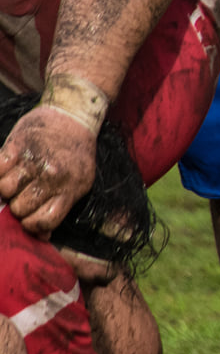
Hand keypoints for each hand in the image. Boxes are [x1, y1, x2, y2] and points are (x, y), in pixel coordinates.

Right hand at [0, 106, 99, 234]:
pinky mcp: (17, 145)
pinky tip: (7, 168)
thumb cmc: (74, 154)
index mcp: (70, 190)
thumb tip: (43, 236)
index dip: (32, 225)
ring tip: (16, 181)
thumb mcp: (78, 182)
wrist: (73, 117)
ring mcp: (34, 161)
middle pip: (21, 208)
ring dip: (6, 189)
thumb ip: (60, 207)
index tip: (29, 219)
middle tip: (22, 195)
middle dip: (18, 206)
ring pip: (5, 190)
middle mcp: (52, 176)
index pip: (43, 222)